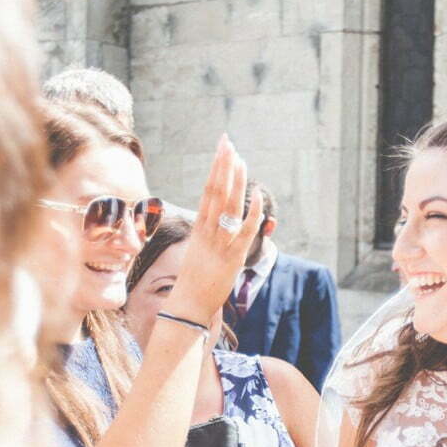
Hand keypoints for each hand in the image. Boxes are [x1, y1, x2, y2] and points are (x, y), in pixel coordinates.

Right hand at [166, 136, 261, 323]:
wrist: (187, 305)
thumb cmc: (194, 281)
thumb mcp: (200, 252)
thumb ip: (209, 235)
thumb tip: (217, 223)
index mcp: (199, 228)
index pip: (207, 191)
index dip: (216, 169)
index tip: (222, 149)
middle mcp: (208, 231)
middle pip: (215, 191)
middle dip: (222, 165)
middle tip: (227, 142)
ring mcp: (219, 243)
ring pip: (228, 205)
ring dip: (235, 181)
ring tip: (240, 159)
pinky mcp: (232, 257)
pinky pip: (244, 230)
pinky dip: (253, 212)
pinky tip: (259, 195)